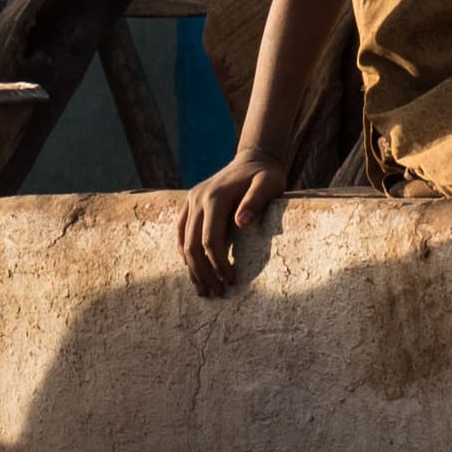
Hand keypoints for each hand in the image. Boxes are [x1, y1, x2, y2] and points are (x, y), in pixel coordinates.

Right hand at [177, 153, 288, 294]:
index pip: (210, 240)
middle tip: (216, 292)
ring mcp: (191, 200)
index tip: (231, 280)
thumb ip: (256, 201)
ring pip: (183, 241)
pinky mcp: (190, 203)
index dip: (218, 264)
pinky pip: (181, 231)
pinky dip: (184, 251)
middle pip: (192, 245)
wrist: (254, 158)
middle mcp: (198, 199)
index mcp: (215, 197)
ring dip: (192, 268)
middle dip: (203, 273)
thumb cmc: (266, 175)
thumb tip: (241, 222)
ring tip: (203, 290)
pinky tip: (192, 268)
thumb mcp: (269, 184)